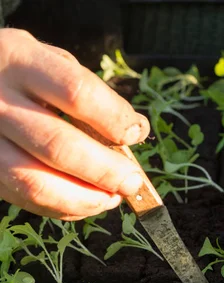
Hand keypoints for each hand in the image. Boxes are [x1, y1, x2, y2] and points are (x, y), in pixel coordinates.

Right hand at [0, 29, 149, 219]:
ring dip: (85, 199)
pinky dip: (64, 208)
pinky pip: (26, 200)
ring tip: (112, 198)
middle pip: (59, 146)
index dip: (113, 119)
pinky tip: (86, 202)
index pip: (77, 93)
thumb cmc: (17, 73)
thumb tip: (133, 133)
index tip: (135, 133)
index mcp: (19, 61)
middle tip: (132, 183)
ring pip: (37, 183)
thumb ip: (88, 92)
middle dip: (106, 172)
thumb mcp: (47, 62)